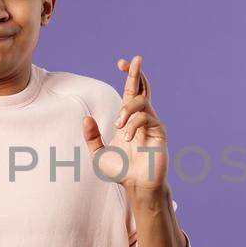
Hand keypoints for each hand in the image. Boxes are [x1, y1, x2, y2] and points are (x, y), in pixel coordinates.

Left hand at [82, 55, 168, 194]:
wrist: (137, 186)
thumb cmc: (122, 171)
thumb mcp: (98, 154)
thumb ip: (92, 137)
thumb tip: (86, 118)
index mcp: (129, 119)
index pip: (132, 91)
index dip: (129, 75)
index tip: (121, 63)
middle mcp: (142, 117)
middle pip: (143, 88)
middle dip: (137, 73)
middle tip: (135, 60)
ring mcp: (152, 124)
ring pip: (142, 102)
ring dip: (127, 110)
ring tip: (118, 126)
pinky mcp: (159, 132)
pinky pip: (146, 118)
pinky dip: (134, 124)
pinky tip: (127, 138)